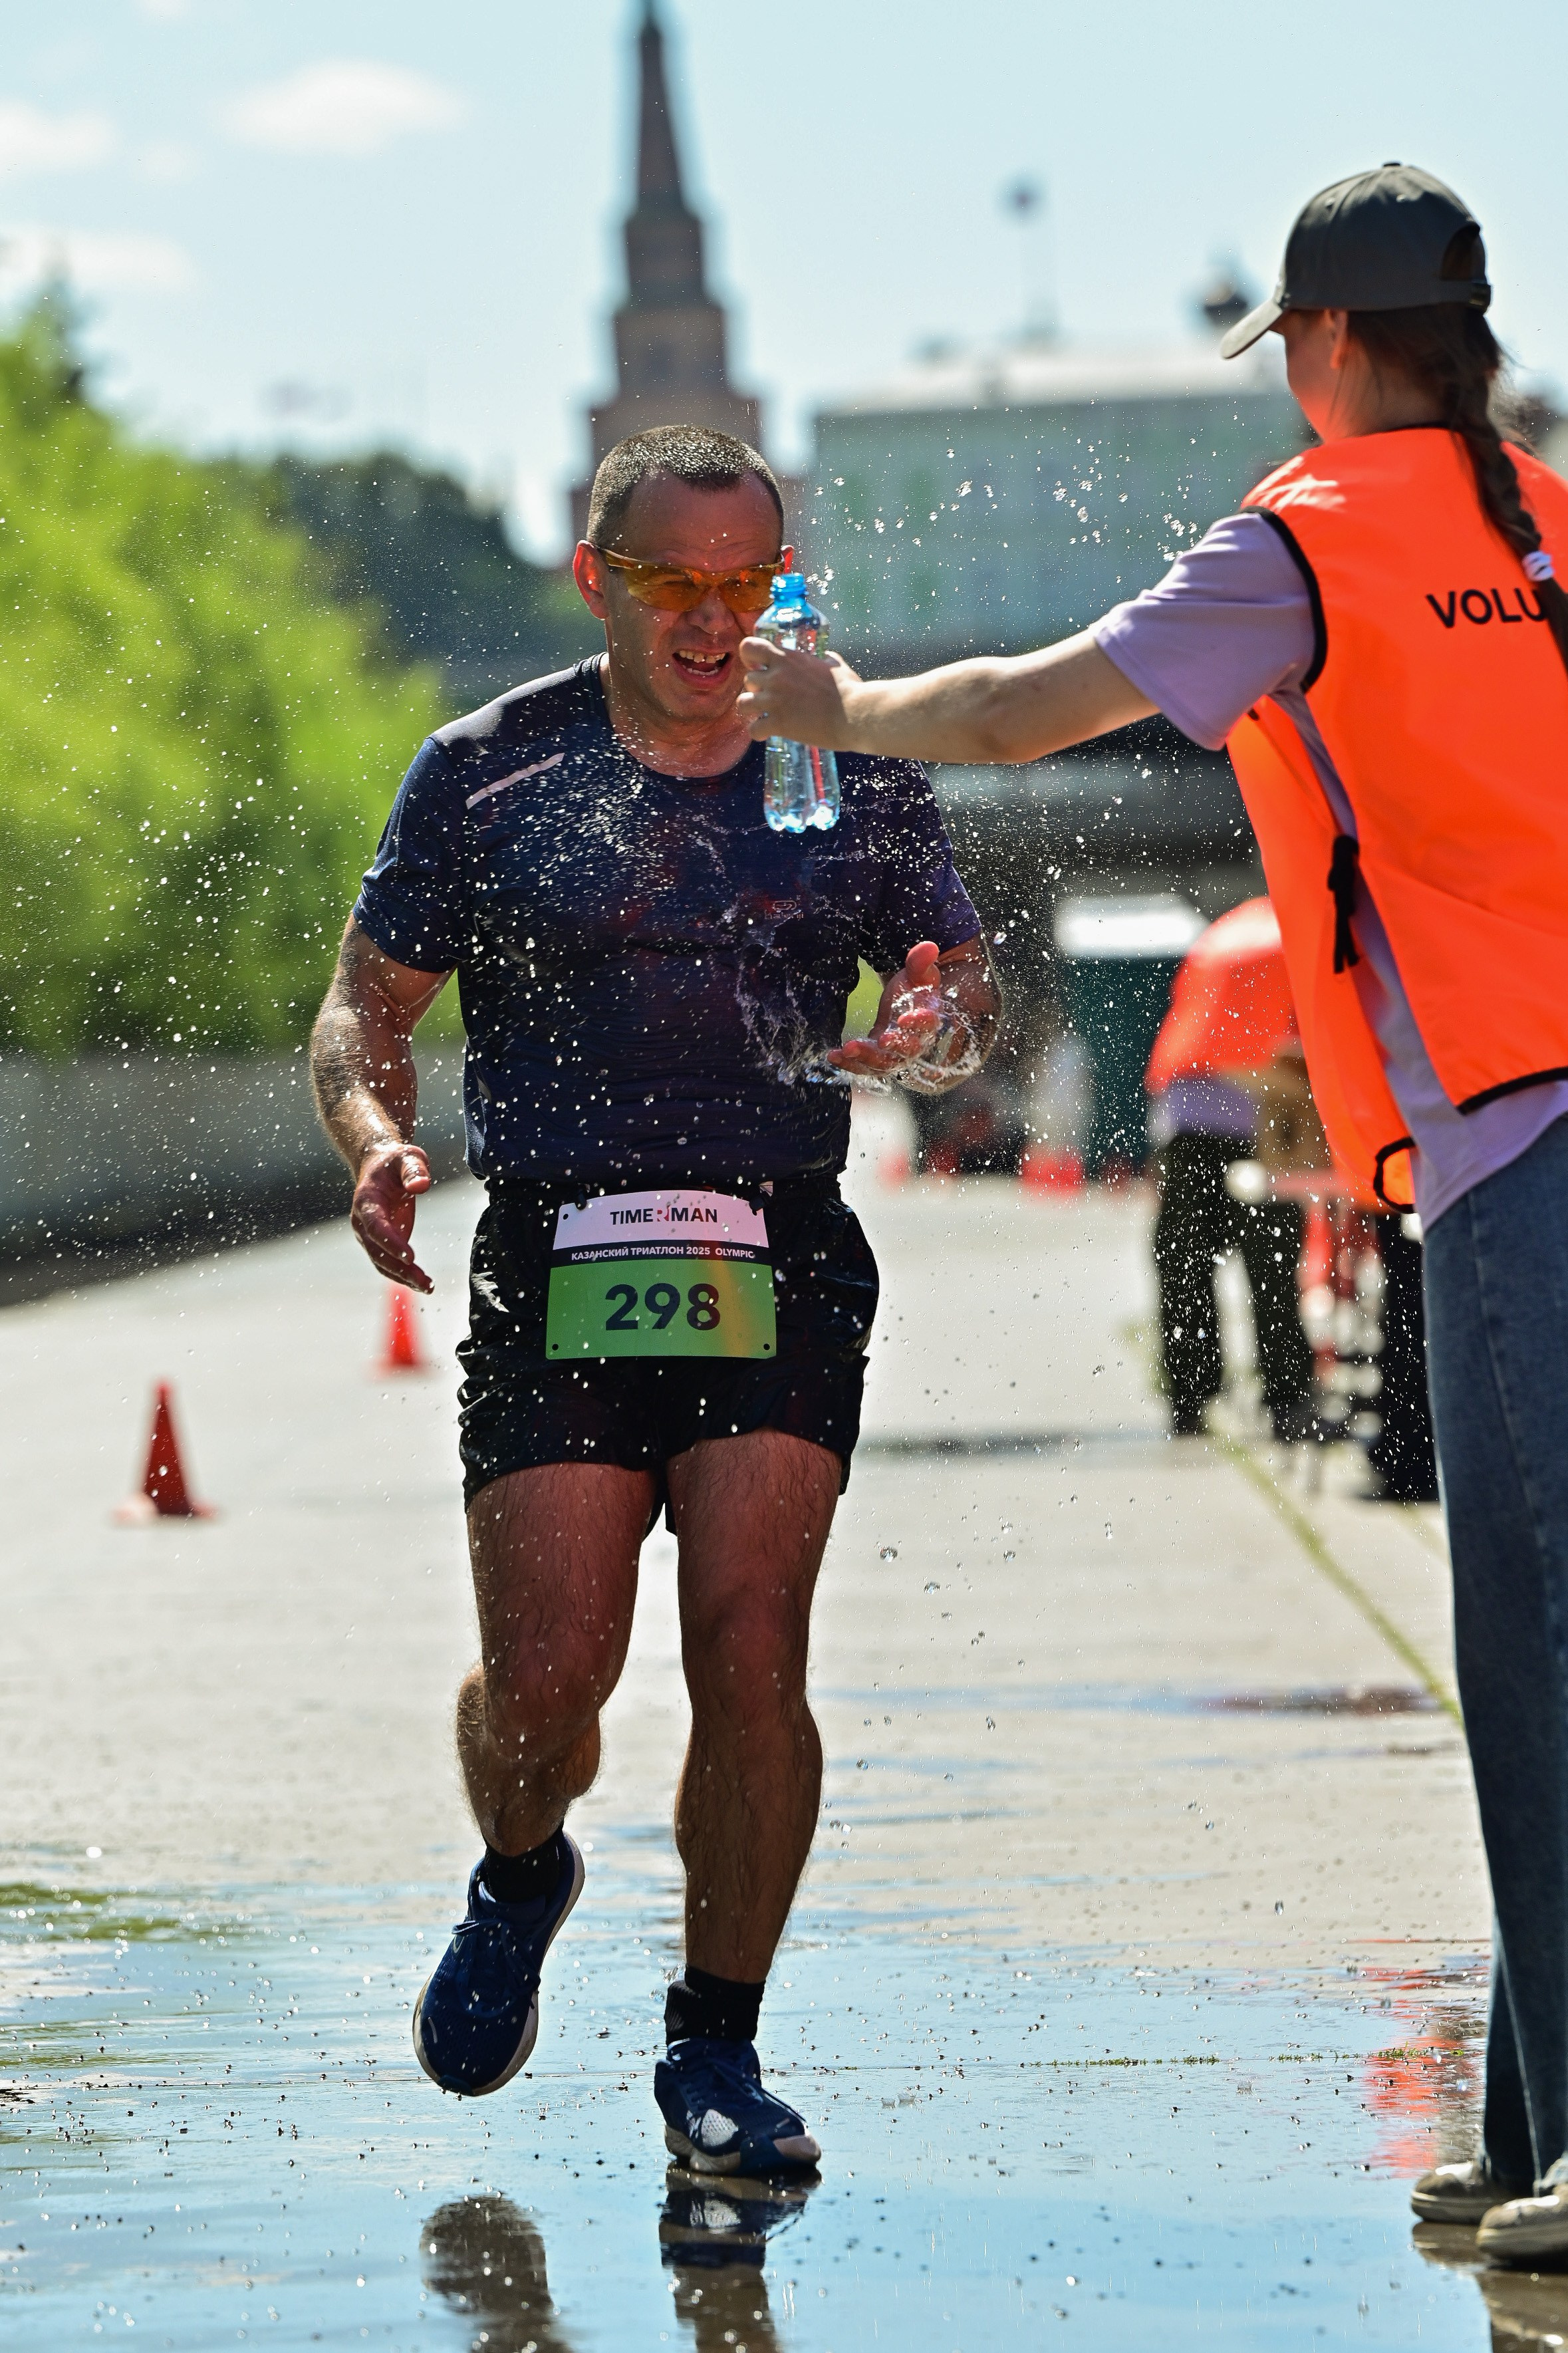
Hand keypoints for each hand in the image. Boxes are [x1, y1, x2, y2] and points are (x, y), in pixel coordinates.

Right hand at [351, 1141, 433, 1290]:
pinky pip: (388, 1263)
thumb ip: (414, 1169)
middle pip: (377, 1251)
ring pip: (382, 1263)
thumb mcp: (408, 1156)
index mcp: (366, 1201)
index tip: (410, 1256)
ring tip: (428, 1287)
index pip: (375, 1226)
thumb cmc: (395, 1162)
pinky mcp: (379, 1242)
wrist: (378, 1167)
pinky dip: (403, 1275)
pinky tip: (422, 1284)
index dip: (390, 1241)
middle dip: (400, 1268)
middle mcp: (362, 1222)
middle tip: (424, 1282)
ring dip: (403, 1278)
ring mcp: (369, 1235)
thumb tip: (421, 1185)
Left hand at [737, 639, 862, 746]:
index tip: (758, 665)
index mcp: (788, 659)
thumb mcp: (835, 665)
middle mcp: (776, 677)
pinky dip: (759, 732)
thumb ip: (824, 660)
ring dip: (752, 709)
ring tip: (764, 714)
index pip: (750, 647)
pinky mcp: (777, 724)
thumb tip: (826, 659)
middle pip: (747, 679)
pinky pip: (753, 729)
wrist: (854, 714)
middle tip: (771, 696)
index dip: (750, 657)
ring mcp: (774, 701)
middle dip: (757, 688)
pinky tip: (768, 733)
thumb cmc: (849, 689)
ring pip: (743, 703)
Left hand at [826, 941, 947, 1079]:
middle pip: (907, 1051)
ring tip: (846, 1050)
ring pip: (884, 1064)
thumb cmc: (913, 988)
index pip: (928, 1023)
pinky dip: (849, 1065)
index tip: (904, 1019)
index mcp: (928, 1019)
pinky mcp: (877, 1059)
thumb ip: (920, 962)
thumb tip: (929, 946)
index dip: (919, 1022)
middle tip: (881, 1041)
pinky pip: (865, 1067)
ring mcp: (895, 1055)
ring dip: (866, 1059)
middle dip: (893, 1048)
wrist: (904, 1005)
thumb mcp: (917, 973)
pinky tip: (833, 1056)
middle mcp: (915, 1042)